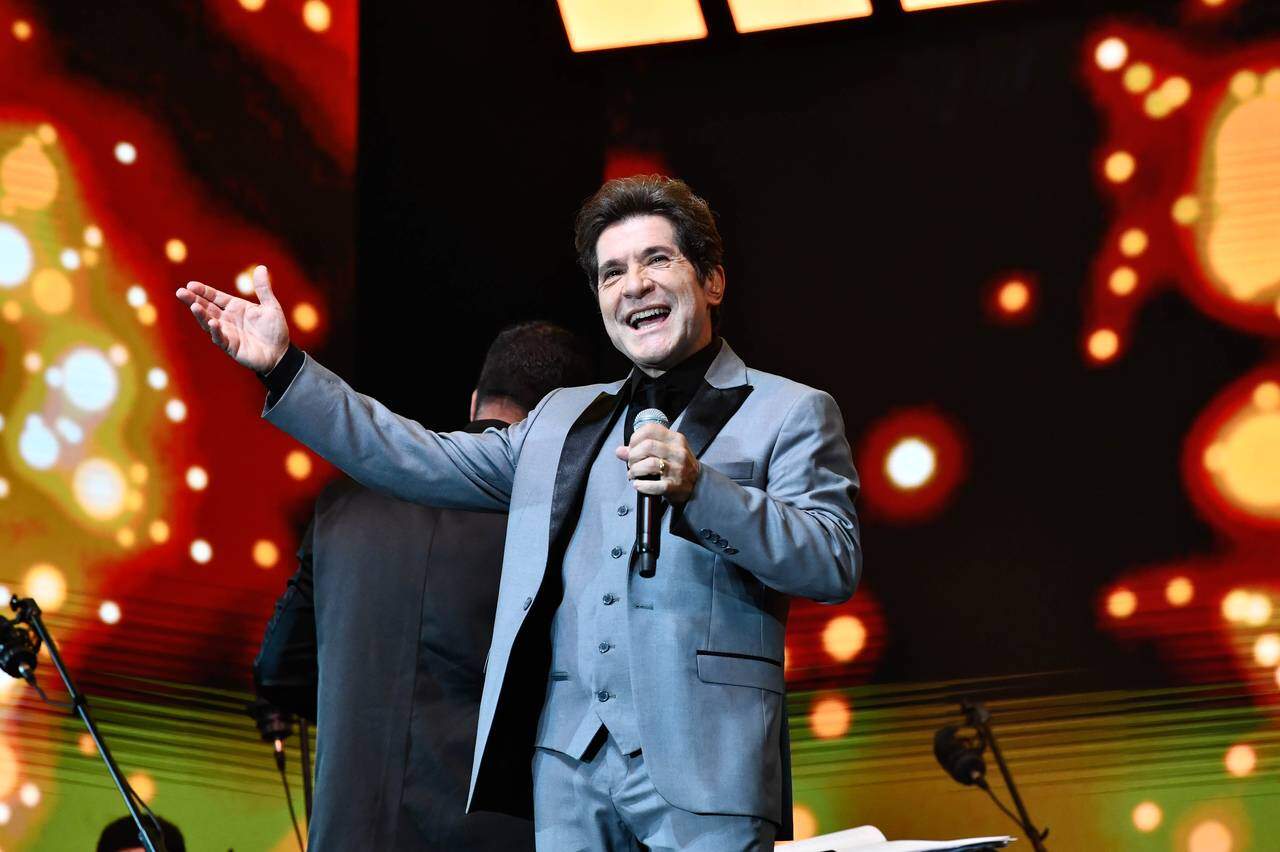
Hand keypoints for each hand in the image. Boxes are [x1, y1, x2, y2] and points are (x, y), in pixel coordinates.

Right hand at [175, 265, 289, 371]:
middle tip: (180, 292)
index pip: (215, 297)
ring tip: (194, 306)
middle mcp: (228, 319)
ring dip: (201, 315)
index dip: (203, 291)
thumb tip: (261, 267)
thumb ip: (263, 289)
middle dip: (193, 300)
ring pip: (209, 323)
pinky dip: (216, 331)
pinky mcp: (231, 347)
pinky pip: (220, 338)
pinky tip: (212, 323)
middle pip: (207, 308)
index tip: (190, 284)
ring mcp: (227, 333)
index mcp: (235, 307)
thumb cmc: (275, 330)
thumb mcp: (271, 306)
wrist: (281, 353)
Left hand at [616, 422, 699, 503]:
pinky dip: (642, 485)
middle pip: (647, 446)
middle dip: (633, 455)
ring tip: (633, 474)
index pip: (650, 429)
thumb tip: (620, 451)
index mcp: (675, 439)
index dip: (635, 438)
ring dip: (635, 470)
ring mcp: (677, 469)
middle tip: (631, 463)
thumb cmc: (678, 465)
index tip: (632, 447)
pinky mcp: (674, 485)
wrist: (697, 484)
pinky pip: (654, 485)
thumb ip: (641, 448)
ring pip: (649, 464)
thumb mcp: (664, 451)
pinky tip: (638, 485)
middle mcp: (677, 452)